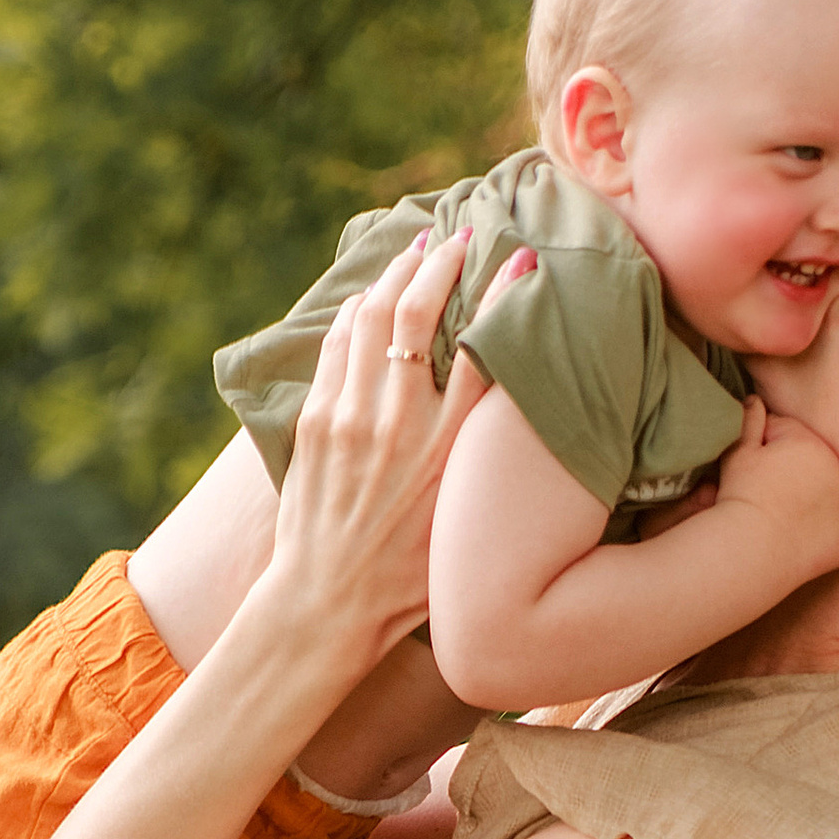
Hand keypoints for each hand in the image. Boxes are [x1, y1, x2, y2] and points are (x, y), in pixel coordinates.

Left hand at [261, 231, 492, 660]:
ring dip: (394, 274)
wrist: (327, 603)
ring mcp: (350, 416)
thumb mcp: (465, 514)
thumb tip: (504, 404)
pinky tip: (369, 297)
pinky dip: (356, 312)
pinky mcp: (316, 421)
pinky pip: (336, 346)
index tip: (522, 259)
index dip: (504, 295)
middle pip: (419, 313)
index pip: (485, 348)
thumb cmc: (409, 576)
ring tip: (414, 249)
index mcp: (449, 447)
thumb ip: (479, 454)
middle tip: (459, 235)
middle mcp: (400, 422)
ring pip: (371, 317)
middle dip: (440, 263)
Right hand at [710, 397, 838, 581]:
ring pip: (829, 494)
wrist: (753, 549)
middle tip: (768, 494)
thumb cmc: (741, 496)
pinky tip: (800, 538)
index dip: (765, 449)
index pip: (789, 435)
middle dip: (795, 472)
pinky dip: (824, 532)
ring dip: (813, 499)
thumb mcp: (737, 452)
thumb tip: (754, 399)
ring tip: (783, 516)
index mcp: (810, 442)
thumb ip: (749, 421)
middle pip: (814, 463)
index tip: (752, 471)